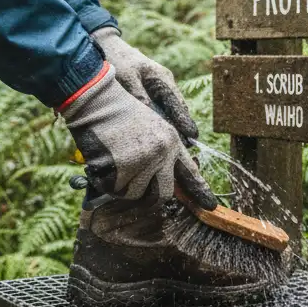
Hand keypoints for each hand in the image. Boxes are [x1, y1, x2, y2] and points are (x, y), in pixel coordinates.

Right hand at [59, 64, 216, 208]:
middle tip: (132, 187)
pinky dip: (105, 182)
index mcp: (171, 141)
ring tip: (112, 162)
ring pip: (135, 194)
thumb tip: (161, 182)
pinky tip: (101, 161)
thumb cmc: (117, 115)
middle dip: (148, 197)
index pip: (190, 172)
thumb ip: (160, 152)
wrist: (97, 101)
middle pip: (163, 194)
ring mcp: (144, 160)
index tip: (210, 205)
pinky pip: (114, 190)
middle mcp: (162, 152)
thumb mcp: (149, 127)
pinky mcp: (124, 167)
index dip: (200, 191)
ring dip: (121, 186)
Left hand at [92, 27, 197, 142]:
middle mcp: (165, 83)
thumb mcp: (127, 79)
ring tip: (177, 146)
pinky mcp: (150, 91)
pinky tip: (160, 133)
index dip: (185, 121)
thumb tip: (152, 117)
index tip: (193, 136)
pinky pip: (160, 108)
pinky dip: (163, 120)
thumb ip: (140, 97)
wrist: (107, 46)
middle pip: (177, 109)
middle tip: (186, 148)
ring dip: (172, 125)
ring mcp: (159, 87)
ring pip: (170, 110)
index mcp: (162, 78)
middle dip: (182, 127)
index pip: (178, 104)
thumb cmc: (117, 60)